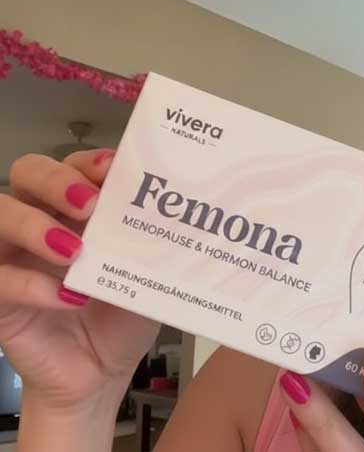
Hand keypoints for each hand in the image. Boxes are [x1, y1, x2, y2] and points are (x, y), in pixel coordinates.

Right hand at [0, 150, 160, 409]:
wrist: (102, 373)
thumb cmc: (122, 315)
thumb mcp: (145, 274)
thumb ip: (149, 242)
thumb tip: (176, 209)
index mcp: (76, 211)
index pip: (72, 165)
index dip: (88, 161)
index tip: (114, 169)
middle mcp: (41, 223)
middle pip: (27, 172)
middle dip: (56, 179)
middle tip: (89, 204)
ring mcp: (15, 257)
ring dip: (35, 225)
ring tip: (74, 250)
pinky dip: (31, 284)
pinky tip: (68, 298)